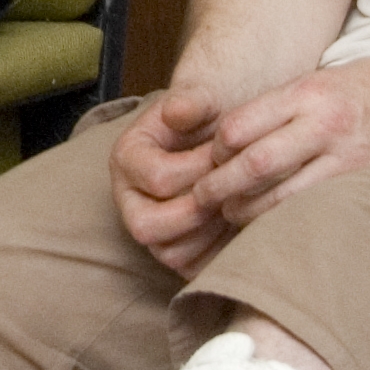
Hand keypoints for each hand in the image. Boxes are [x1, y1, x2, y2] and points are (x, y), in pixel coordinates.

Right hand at [110, 83, 246, 275]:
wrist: (220, 138)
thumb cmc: (210, 119)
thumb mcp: (202, 100)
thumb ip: (191, 100)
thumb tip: (178, 111)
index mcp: (126, 158)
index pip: (157, 178)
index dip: (200, 170)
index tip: (228, 155)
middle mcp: (127, 198)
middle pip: (146, 227)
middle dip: (197, 212)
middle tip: (234, 191)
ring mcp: (149, 228)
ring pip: (169, 253)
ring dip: (209, 236)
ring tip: (239, 208)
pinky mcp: (174, 250)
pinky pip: (192, 269)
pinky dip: (220, 255)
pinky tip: (243, 228)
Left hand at [183, 51, 369, 229]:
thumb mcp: (320, 80)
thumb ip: (279, 108)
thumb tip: (225, 140)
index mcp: (309, 92)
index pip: (240, 125)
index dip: (214, 149)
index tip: (205, 160)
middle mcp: (327, 123)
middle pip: (255, 164)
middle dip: (220, 187)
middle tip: (200, 199)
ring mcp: (350, 157)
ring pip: (282, 196)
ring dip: (248, 211)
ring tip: (229, 215)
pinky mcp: (368, 184)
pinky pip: (317, 209)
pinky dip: (286, 221)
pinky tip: (271, 226)